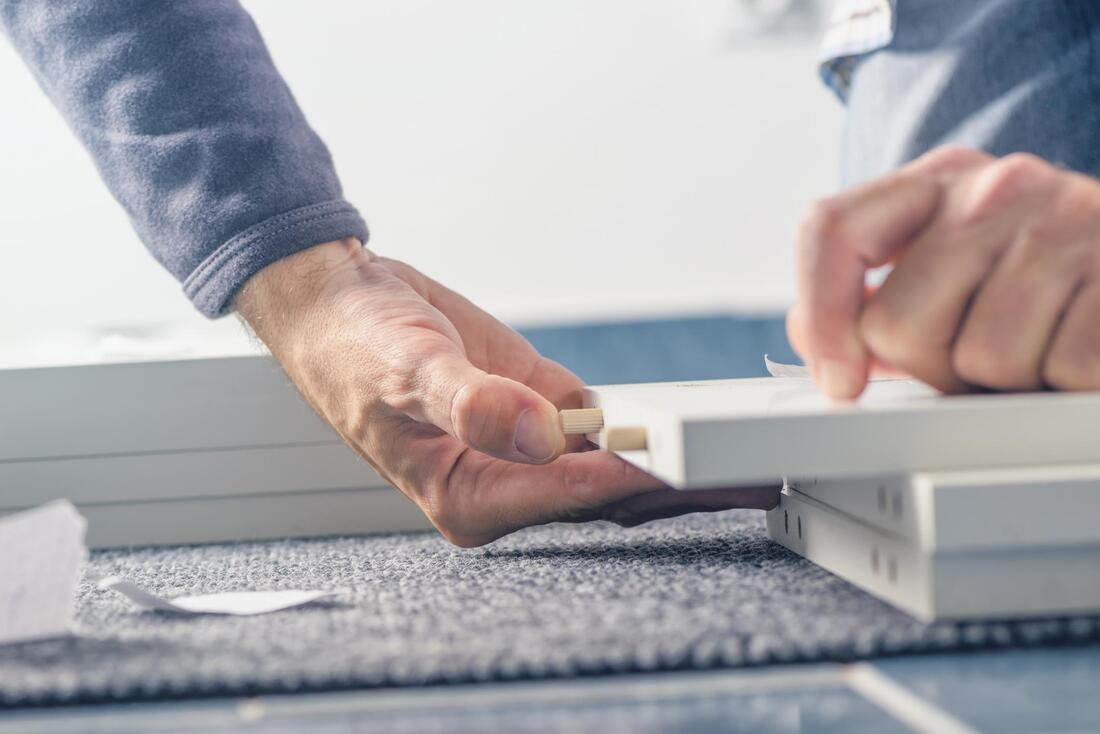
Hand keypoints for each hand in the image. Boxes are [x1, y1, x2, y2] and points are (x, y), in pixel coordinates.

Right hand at [237, 240, 777, 545]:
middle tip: (753, 480)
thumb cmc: (354, 348)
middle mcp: (505, 486)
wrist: (347, 305)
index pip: (566, 493)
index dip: (631, 477)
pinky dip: (648, 429)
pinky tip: (696, 433)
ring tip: (746, 463)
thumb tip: (535, 432)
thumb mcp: (406, 370)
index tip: (691, 464)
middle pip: (605, 494)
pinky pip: (606, 428)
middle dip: (676, 488)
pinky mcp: (544, 414)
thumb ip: (470, 402)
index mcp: (468, 498)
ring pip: (616, 466)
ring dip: (676, 464)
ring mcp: (530, 451)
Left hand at [789, 146, 1099, 398]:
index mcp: (939, 181)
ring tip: (1043, 343)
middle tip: (982, 352)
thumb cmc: (1049, 274)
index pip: (832, 228)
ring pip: (983, 359)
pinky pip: (1064, 370)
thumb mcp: (957, 262)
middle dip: (934, 366)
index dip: (820, 312)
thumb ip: (878, 295)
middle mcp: (998, 186)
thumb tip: (810, 331)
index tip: (838, 380)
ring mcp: (1069, 219)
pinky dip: (1072, 384)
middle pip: (897, 323)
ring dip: (1011, 380)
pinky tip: (1083, 349)